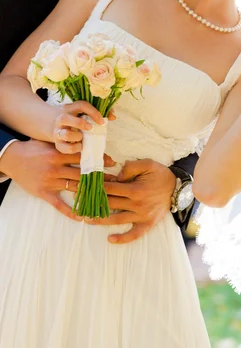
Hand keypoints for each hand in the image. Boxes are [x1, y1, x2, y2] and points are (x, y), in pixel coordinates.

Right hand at [0, 138, 114, 219]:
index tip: (111, 162)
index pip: (83, 157)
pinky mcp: (44, 193)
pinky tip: (81, 216)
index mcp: (58, 153)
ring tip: (105, 196)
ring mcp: (50, 181)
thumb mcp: (49, 141)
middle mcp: (56, 168)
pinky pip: (58, 204)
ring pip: (74, 187)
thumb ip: (65, 143)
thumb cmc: (32, 148)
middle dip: (99, 176)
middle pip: (82, 173)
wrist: (12, 158)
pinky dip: (70, 211)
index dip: (98, 159)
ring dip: (90, 192)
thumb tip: (84, 138)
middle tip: (114, 180)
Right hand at [52, 101, 115, 153]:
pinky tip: (80, 146)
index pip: (81, 105)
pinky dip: (74, 149)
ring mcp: (58, 131)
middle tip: (91, 128)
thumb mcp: (86, 113)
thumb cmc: (77, 118)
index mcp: (71, 108)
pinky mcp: (58, 143)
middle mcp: (61, 118)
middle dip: (79, 124)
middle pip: (65, 118)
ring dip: (76, 137)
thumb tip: (113, 116)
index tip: (102, 121)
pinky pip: (64, 148)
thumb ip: (101, 113)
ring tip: (83, 138)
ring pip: (64, 134)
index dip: (93, 112)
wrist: (57, 125)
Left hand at [85, 158, 175, 243]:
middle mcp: (137, 204)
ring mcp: (141, 216)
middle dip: (92, 203)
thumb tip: (117, 176)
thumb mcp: (148, 164)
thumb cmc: (160, 174)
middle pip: (109, 204)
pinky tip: (110, 239)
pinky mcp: (147, 224)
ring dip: (100, 220)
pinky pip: (134, 234)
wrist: (178, 188)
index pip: (110, 188)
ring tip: (85, 219)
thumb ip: (131, 167)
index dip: (94, 187)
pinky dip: (122, 238)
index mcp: (135, 189)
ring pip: (116, 219)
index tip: (81, 186)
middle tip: (77, 203)